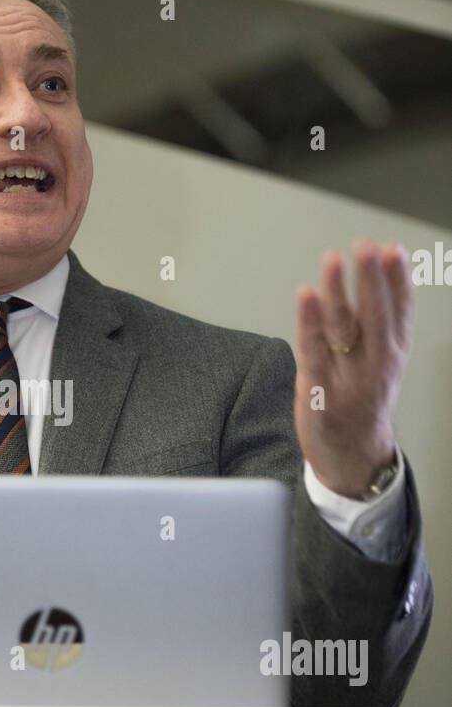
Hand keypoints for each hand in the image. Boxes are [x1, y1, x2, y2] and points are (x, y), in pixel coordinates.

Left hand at [294, 240, 411, 498]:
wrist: (353, 458)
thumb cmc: (364, 403)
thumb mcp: (386, 362)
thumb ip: (383, 324)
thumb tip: (381, 277)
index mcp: (394, 353)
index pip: (401, 310)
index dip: (399, 279)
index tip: (392, 250)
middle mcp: (376, 363)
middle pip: (375, 314)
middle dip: (372, 278)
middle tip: (366, 248)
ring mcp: (348, 377)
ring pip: (344, 328)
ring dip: (339, 291)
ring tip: (335, 260)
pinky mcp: (319, 390)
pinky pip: (314, 351)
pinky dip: (310, 322)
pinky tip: (307, 297)